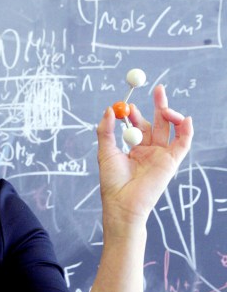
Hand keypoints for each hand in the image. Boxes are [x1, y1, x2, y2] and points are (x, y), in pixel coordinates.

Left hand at [96, 84, 193, 230]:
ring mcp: (161, 155)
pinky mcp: (171, 162)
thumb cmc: (112, 180)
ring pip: (170, 129)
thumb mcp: (105, 151)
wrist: (122, 202)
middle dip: (159, 105)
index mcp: (134, 147)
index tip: (128, 104)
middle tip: (159, 88)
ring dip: (170, 114)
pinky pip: (182, 143)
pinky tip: (185, 119)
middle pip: (158, 122)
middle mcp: (149, 149)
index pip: (139, 124)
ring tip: (165, 106)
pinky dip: (186, 131)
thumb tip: (109, 109)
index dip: (136, 112)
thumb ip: (106, 130)